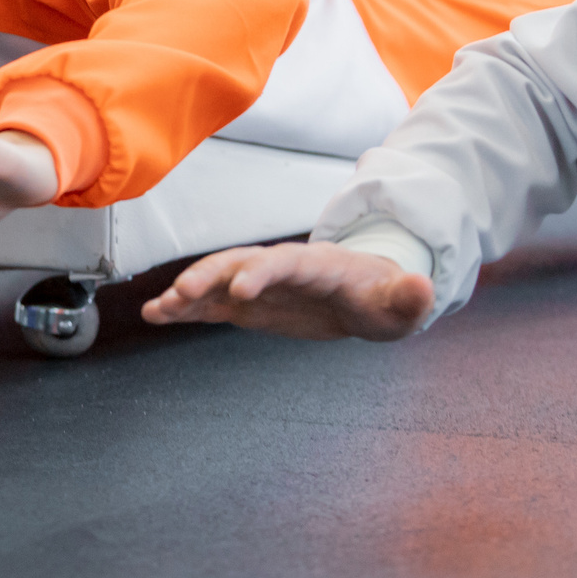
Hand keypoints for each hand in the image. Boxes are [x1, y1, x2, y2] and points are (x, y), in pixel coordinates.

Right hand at [139, 242, 432, 341]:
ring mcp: (258, 283)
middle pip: (239, 263)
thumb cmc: (380, 297)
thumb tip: (423, 289)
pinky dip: (182, 307)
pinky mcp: (245, 303)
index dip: (264, 272)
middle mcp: (280, 268)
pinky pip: (209, 303)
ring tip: (159, 308)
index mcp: (317, 265)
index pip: (288, 264)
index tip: (242, 288)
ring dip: (188, 290)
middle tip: (182, 293)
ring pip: (216, 279)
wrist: (362, 292)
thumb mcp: (400, 304)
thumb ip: (410, 297)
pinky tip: (154, 314)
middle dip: (210, 275)